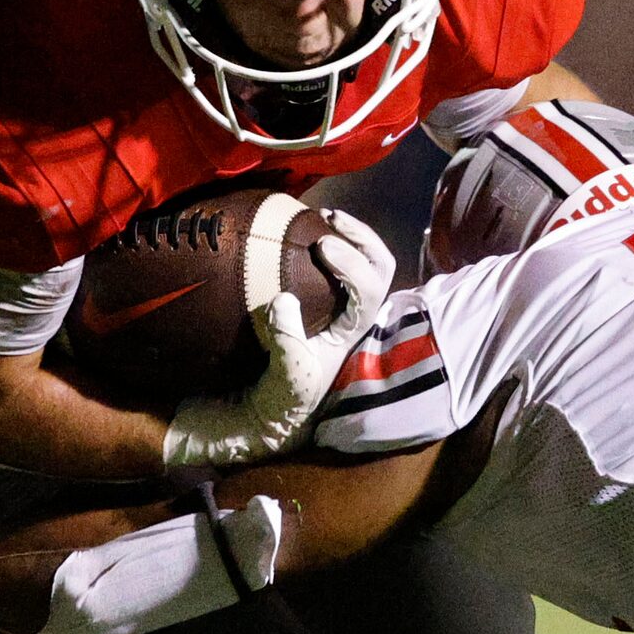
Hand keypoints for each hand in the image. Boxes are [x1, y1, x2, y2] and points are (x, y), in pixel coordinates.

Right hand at [161, 209, 396, 467]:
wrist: (255, 417)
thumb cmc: (277, 402)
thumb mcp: (286, 378)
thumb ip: (287, 342)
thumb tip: (284, 299)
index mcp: (352, 332)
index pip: (371, 287)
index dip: (352, 262)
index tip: (320, 247)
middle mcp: (349, 314)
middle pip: (378, 266)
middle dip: (361, 237)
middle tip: (329, 218)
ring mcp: (331, 306)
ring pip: (360, 260)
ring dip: (346, 234)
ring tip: (318, 216)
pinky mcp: (309, 302)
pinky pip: (325, 266)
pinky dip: (317, 242)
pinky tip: (294, 232)